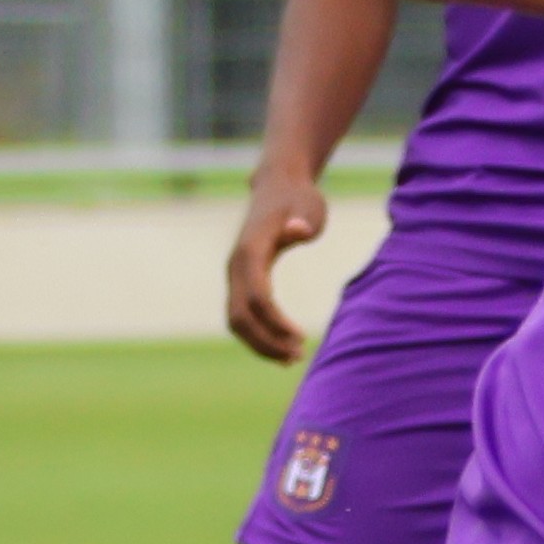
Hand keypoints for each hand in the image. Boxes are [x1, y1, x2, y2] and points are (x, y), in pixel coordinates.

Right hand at [222, 163, 330, 363]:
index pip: (256, 295)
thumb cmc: (298, 198)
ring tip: (292, 357)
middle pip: (240, 316)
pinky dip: (258, 334)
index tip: (301, 337)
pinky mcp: (240, 279)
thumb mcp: (308, 206)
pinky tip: (282, 346)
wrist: (279, 185)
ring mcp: (235, 273)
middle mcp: (237, 264)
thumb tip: (297, 229)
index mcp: (251, 249)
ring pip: (236, 320)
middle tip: (297, 356)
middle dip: (266, 341)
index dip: (275, 321)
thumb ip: (303, 219)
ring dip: (260, 343)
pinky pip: (241, 314)